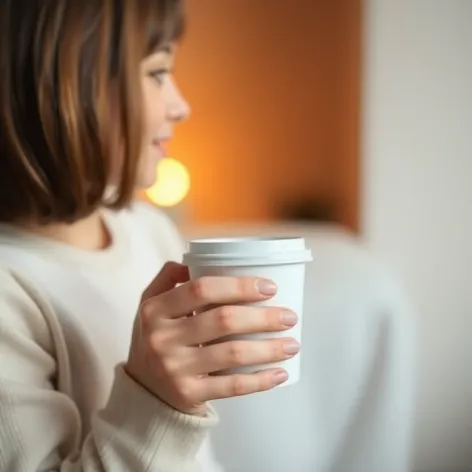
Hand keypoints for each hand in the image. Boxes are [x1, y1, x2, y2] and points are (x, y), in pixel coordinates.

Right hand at [125, 262, 299, 415]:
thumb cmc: (157, 337)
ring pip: (232, 354)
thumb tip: (196, 260)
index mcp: (155, 309)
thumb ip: (170, 277)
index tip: (269, 287)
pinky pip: (232, 387)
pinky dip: (260, 380)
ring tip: (292, 344)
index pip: (201, 289)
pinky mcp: (188, 394)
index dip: (239, 286)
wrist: (143, 388)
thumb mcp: (151, 304)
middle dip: (263, 317)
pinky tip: (280, 373)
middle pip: (223, 320)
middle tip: (289, 317)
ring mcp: (174, 369)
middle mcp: (161, 338)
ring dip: (269, 348)